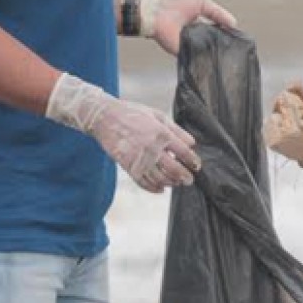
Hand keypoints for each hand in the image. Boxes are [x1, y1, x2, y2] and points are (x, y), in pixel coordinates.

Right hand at [44, 73, 201, 191]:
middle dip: (185, 177)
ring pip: (159, 178)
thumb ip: (176, 130)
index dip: (193, 161)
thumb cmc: (134, 113)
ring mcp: (139, 158)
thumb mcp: (158, 115)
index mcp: (161, 133)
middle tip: (189, 180)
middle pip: (174, 169)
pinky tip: (161, 189)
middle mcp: (152, 147)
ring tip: (176, 183)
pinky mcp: (128, 166)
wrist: (105, 117)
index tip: (197, 166)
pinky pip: (143, 182)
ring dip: (170, 183)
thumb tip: (192, 144)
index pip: (183, 152)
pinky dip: (153, 188)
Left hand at [139, 0, 237, 55]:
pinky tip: (217, 57)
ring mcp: (191, 47)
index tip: (239, 40)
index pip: (218, 34)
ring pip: (208, 52)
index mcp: (201, 27)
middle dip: (225, 46)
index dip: (228, 35)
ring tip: (231, 54)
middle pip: (215, 44)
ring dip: (218, 52)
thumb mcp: (201, 4)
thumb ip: (217, 13)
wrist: (155, 14)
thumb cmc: (175, 6)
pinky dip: (206, 57)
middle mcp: (197, 38)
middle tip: (238, 49)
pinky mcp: (184, 53)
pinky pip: (198, 58)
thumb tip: (233, 24)